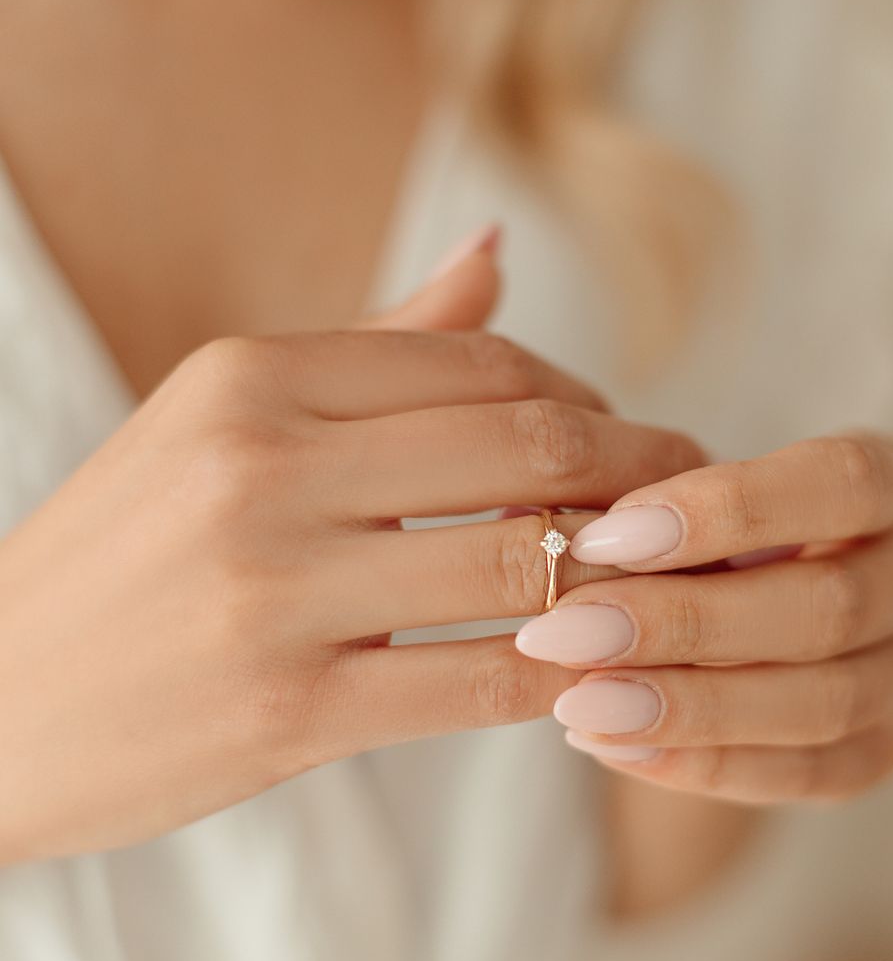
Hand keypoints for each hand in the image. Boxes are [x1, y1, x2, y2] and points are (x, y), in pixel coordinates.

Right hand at [0, 253, 702, 863]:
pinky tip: (593, 665)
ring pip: (519, 560)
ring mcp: (272, 590)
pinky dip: (561, 670)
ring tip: (662, 581)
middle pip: (525, 446)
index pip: (484, 364)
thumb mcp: (227, 419)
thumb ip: (377, 342)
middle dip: (641, 472)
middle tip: (693, 497)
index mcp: (252, 377)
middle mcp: (261, 465)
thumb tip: (498, 250)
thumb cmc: (130, 552)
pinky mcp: (287, 710)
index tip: (632, 439)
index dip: (589, 402)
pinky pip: (480, 681)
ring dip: (620, 572)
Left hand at [515, 434, 892, 802]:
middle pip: (829, 606)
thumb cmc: (709, 535)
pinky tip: (612, 745)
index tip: (606, 535)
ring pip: (822, 703)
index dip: (727, 510)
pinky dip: (702, 764)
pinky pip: (805, 775)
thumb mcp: (689, 501)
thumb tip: (543, 529)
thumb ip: (648, 512)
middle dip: (683, 623)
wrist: (741, 621)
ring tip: (577, 703)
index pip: (841, 483)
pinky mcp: (884, 752)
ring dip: (688, 707)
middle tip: (563, 632)